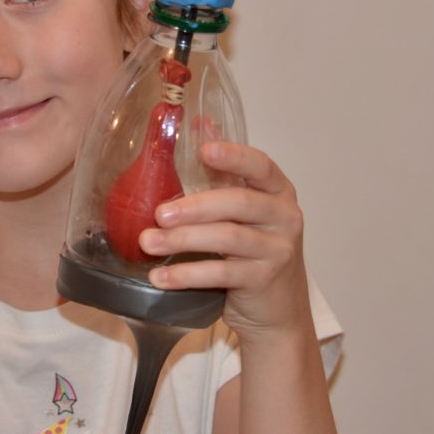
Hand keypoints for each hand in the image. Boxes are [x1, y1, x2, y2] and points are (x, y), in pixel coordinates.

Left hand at [140, 141, 311, 343]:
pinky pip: (222, 273)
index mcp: (278, 191)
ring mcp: (278, 250)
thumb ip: (226, 170)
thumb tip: (202, 124)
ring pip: (228, 238)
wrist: (279, 309)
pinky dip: (187, 274)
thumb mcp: (245, 208)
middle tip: (158, 213)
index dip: (233, 156)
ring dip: (183, 240)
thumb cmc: (256, 250)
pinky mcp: (264, 280)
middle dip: (194, 206)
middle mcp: (285, 217)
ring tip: (148, 242)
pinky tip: (160, 276)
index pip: (260, 166)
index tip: (203, 150)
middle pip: (239, 203)